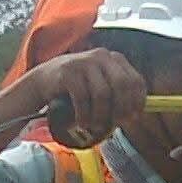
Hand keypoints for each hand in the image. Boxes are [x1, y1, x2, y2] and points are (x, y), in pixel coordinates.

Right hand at [24, 48, 146, 139]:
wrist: (44, 80)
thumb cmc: (77, 87)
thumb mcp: (100, 85)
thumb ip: (118, 95)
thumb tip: (136, 115)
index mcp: (115, 59)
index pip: (136, 80)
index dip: (137, 102)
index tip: (132, 118)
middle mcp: (102, 56)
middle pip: (122, 85)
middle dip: (121, 109)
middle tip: (114, 125)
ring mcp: (84, 62)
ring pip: (103, 94)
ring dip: (100, 116)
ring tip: (95, 126)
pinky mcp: (68, 72)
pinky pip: (83, 98)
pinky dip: (84, 115)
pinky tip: (82, 122)